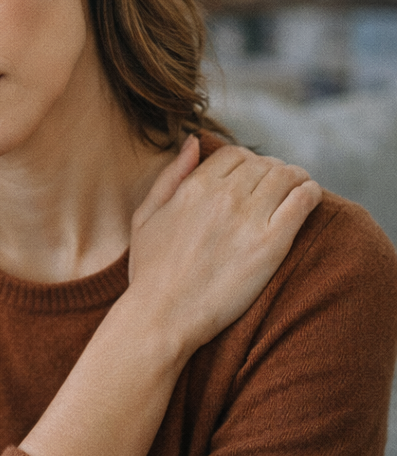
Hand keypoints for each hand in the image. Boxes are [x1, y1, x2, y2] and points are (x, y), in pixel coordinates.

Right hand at [125, 136, 322, 357]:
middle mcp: (222, 196)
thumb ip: (170, 175)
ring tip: (298, 188)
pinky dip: (310, 193)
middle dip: (271, 170)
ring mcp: (248, 219)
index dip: (246, 162)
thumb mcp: (145, 215)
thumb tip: (192, 141)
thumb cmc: (150, 270)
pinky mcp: (270, 245)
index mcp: (193, 187)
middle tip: (277, 185)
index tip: (251, 177)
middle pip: (262, 164)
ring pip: (286, 176)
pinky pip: (302, 201)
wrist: (163, 314)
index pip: (234, 155)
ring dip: (295, 177)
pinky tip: (309, 198)